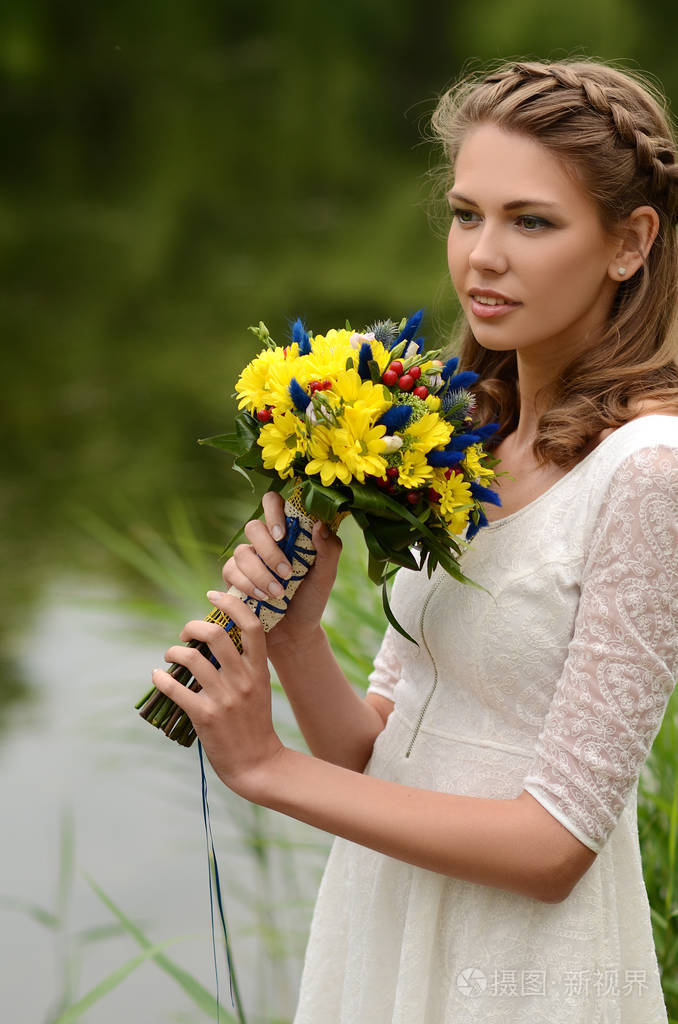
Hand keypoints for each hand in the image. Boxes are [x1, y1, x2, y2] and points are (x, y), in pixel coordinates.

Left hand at [152, 595, 284, 798]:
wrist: (257, 763)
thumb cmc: (254, 723)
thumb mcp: (259, 688)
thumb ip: (243, 664)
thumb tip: (215, 638)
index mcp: (259, 670)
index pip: (251, 625)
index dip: (231, 605)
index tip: (213, 595)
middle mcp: (242, 680)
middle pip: (216, 635)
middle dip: (193, 627)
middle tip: (186, 633)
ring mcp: (224, 698)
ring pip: (191, 658)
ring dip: (173, 652)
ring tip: (170, 656)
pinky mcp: (204, 716)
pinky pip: (175, 688)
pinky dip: (160, 678)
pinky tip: (157, 676)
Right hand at [221, 491, 341, 649]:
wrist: (295, 633)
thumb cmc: (311, 600)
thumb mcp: (326, 575)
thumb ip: (329, 549)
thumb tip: (319, 524)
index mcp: (287, 532)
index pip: (273, 502)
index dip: (273, 511)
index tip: (283, 534)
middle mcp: (264, 542)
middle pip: (253, 527)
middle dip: (269, 552)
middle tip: (287, 573)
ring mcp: (247, 559)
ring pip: (241, 552)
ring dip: (260, 574)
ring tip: (278, 594)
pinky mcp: (233, 578)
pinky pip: (231, 571)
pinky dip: (247, 585)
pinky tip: (262, 598)